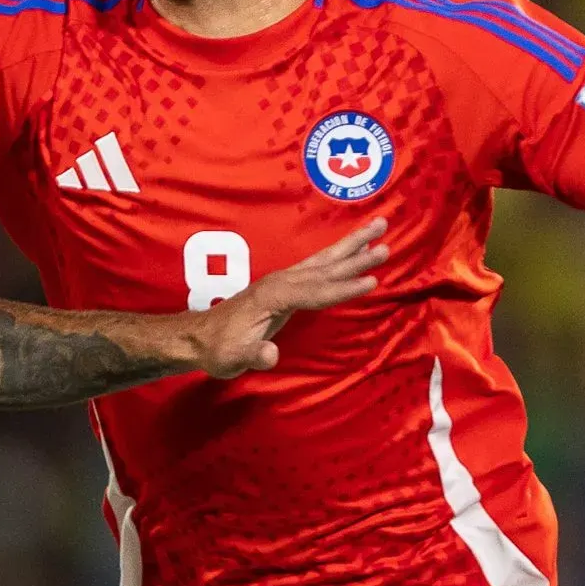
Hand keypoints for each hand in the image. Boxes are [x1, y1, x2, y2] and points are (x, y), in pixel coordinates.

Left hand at [190, 220, 388, 377]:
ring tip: (380, 227)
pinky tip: (356, 248)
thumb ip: (254, 355)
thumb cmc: (218, 349)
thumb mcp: (233, 358)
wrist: (198, 338)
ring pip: (324, 260)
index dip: (343, 289)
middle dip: (356, 254)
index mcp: (272, 296)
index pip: (316, 292)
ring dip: (353, 245)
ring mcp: (282, 280)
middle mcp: (280, 281)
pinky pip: (319, 267)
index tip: (372, 281)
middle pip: (325, 266)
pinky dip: (339, 256)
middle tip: (385, 238)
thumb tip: (271, 354)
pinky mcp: (285, 286)